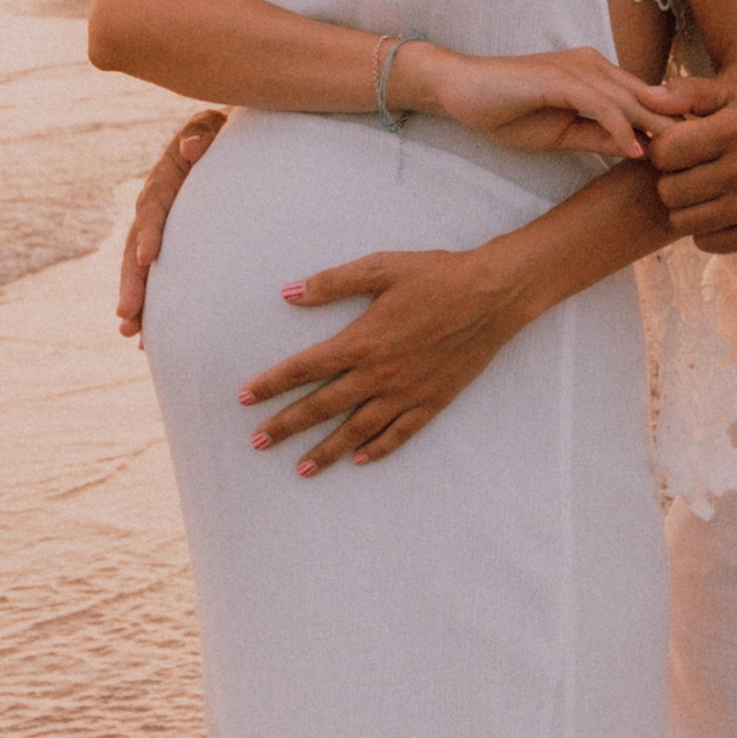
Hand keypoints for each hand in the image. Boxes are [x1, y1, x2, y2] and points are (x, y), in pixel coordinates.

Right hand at [117, 108, 225, 334]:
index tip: (149, 259)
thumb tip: (192, 147)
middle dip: (132, 283)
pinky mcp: (169, 245)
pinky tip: (147, 338)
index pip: (152, 207)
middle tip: (127, 316)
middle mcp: (155, 205)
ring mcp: (160, 227)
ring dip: (135, 300)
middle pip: (136, 247)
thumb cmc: (226, 134)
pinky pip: (157, 277)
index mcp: (165, 178)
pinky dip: (151, 305)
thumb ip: (204, 134)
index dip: (149, 232)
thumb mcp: (215, 127)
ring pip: (141, 267)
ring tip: (130, 333)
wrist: (228, 141)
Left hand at [239, 248, 523, 471]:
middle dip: (286, 426)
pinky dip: (378, 449)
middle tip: (257, 444)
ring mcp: (406, 393)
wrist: (493, 295)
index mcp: (361, 341)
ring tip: (300, 469)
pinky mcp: (433, 401)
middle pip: (321, 407)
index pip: (303, 368)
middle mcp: (379, 375)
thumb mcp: (380, 267)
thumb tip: (287, 293)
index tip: (244, 399)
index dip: (271, 384)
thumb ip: (331, 283)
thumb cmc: (436, 275)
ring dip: (325, 451)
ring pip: (356, 430)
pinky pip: (400, 433)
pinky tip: (359, 461)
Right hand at [413, 41, 674, 161]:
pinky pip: (599, 104)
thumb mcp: (561, 133)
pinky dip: (620, 127)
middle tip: (710, 152)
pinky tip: (636, 149)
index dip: (672, 123)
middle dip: (678, 124)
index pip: (644, 100)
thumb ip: (598, 136)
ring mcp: (577, 69)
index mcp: (597, 77)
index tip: (698, 152)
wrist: (460, 89)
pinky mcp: (559, 78)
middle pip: (647, 96)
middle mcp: (594, 66)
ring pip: (630, 99)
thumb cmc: (507, 110)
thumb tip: (637, 149)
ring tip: (683, 155)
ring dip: (658, 127)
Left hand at [645, 78, 736, 251]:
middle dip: (673, 180)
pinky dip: (708, 229)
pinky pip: (707, 242)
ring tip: (706, 190)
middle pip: (668, 191)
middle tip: (692, 171)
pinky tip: (722, 209)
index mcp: (734, 130)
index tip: (679, 148)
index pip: (663, 153)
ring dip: (688, 207)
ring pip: (682, 221)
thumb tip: (645, 100)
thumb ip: (689, 92)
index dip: (664, 150)